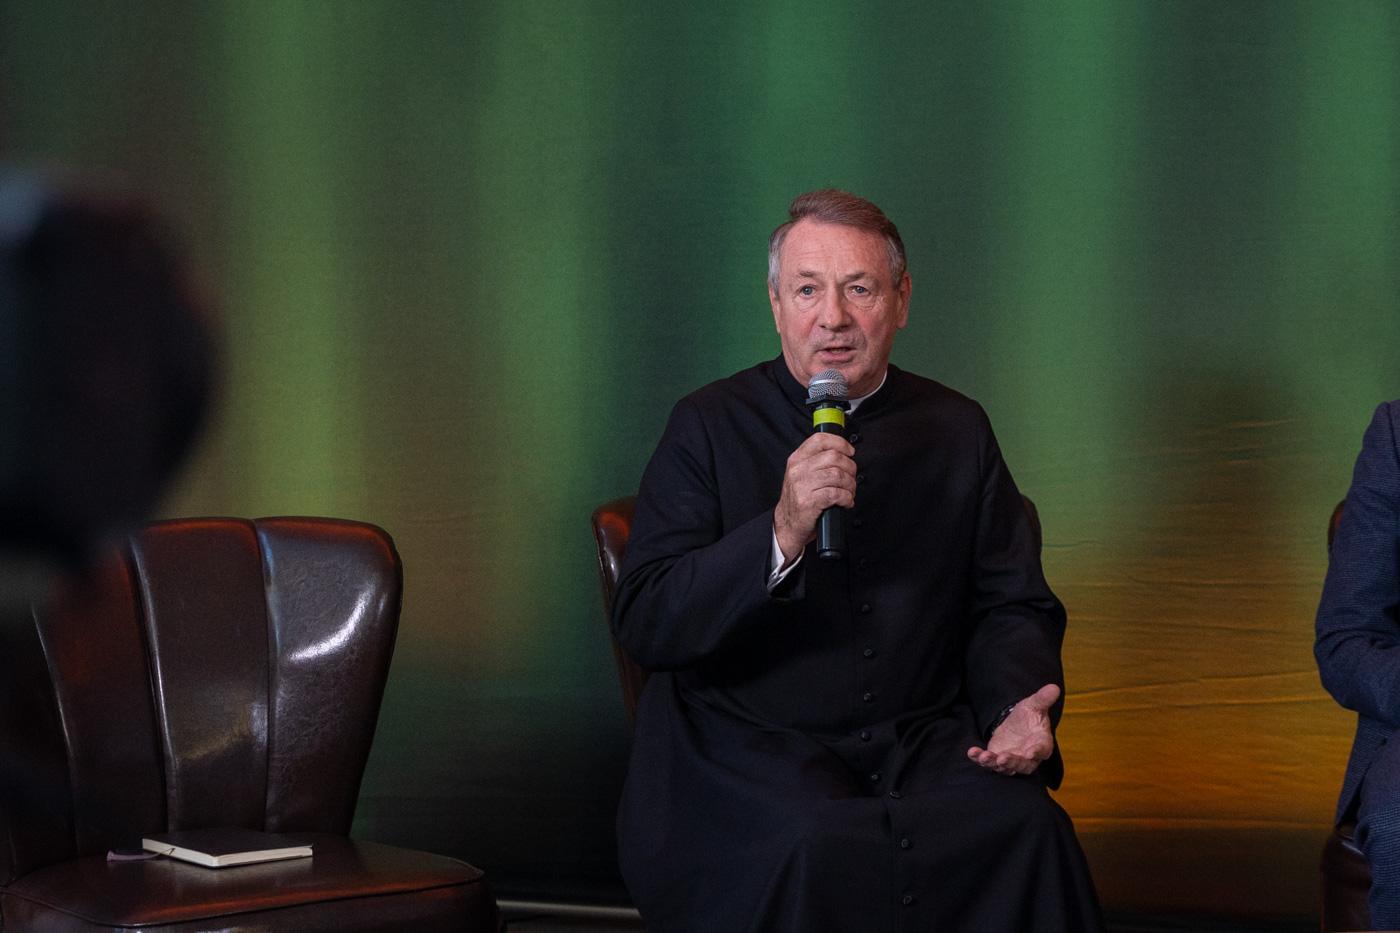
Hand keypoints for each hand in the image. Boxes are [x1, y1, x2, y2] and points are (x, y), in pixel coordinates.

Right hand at [773, 432, 855, 562]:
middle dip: (850, 468)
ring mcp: (802, 486)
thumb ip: (817, 461)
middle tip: (851, 479)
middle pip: (834, 457)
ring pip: (838, 475)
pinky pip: (836, 494)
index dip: (840, 443)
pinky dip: (846, 498)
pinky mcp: (808, 502)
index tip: (850, 452)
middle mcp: (798, 470)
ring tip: (849, 492)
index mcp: (797, 459)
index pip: (820, 440)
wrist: (787, 524)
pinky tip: (845, 501)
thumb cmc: (799, 499)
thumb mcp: (801, 474)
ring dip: (850, 485)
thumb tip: (844, 454)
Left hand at [966, 683, 1059, 775]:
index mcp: (1042, 743)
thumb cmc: (1029, 716)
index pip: (1042, 750)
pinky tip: (972, 753)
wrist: (1016, 723)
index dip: (1036, 752)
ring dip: (993, 763)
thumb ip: (1043, 698)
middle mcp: (1028, 757)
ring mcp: (1013, 759)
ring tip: (983, 757)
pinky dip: (979, 759)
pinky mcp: (998, 759)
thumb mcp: (1034, 704)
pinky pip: (989, 763)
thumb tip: (1054, 687)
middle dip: (1012, 762)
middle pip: (1023, 765)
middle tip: (1002, 758)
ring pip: (1005, 767)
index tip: (1029, 753)